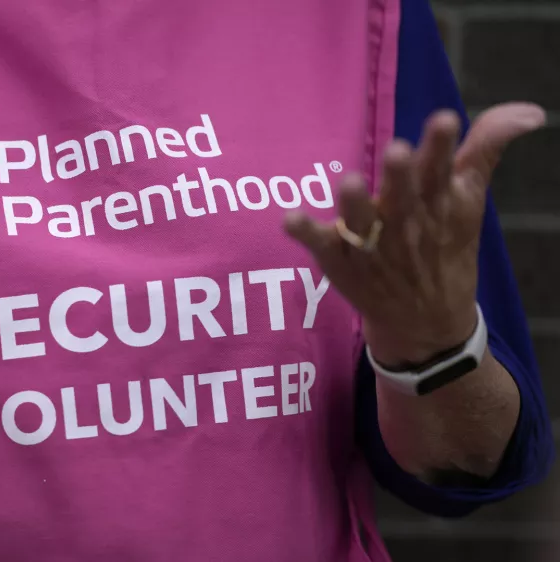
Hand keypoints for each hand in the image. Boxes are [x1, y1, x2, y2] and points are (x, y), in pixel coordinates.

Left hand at [284, 103, 545, 365]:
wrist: (425, 321)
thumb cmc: (442, 246)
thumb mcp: (468, 200)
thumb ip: (485, 149)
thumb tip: (528, 111)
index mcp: (437, 204)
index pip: (443, 171)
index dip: (442, 147)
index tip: (444, 120)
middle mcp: (404, 223)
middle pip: (403, 197)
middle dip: (401, 176)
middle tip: (397, 151)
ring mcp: (371, 244)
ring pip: (362, 222)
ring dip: (356, 204)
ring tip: (351, 182)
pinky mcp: (340, 261)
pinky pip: (320, 245)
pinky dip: (306, 232)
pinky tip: (289, 218)